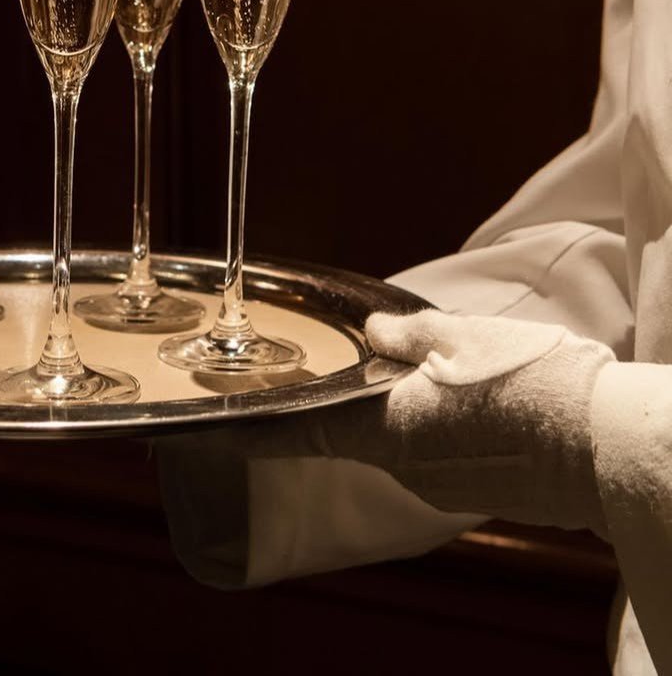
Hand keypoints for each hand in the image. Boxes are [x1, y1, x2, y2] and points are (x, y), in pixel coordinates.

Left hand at [156, 310, 614, 586]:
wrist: (604, 445)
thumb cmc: (526, 383)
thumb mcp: (458, 338)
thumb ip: (406, 335)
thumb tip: (375, 330)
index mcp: (384, 430)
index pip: (299, 434)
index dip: (255, 429)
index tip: (217, 427)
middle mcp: (404, 467)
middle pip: (361, 429)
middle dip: (360, 396)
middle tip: (373, 358)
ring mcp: (444, 486)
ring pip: (409, 438)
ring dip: (412, 406)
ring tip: (446, 367)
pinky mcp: (480, 490)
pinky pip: (447, 451)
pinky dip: (447, 424)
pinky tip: (479, 397)